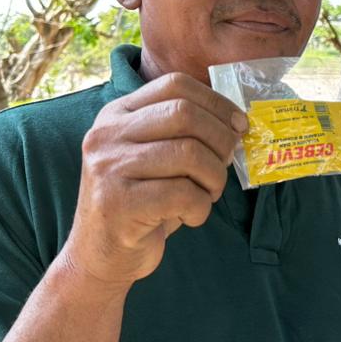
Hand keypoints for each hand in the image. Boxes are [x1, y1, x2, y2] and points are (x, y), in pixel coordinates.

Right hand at [63, 73, 246, 289]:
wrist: (102, 256)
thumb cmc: (143, 203)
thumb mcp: (159, 158)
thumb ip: (186, 135)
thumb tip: (238, 124)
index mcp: (117, 114)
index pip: (175, 85)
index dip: (217, 102)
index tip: (239, 125)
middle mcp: (106, 134)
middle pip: (184, 113)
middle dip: (220, 140)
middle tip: (225, 165)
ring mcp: (107, 167)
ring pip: (189, 153)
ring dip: (214, 178)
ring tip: (208, 194)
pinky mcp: (117, 203)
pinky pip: (183, 194)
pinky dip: (201, 207)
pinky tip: (192, 216)